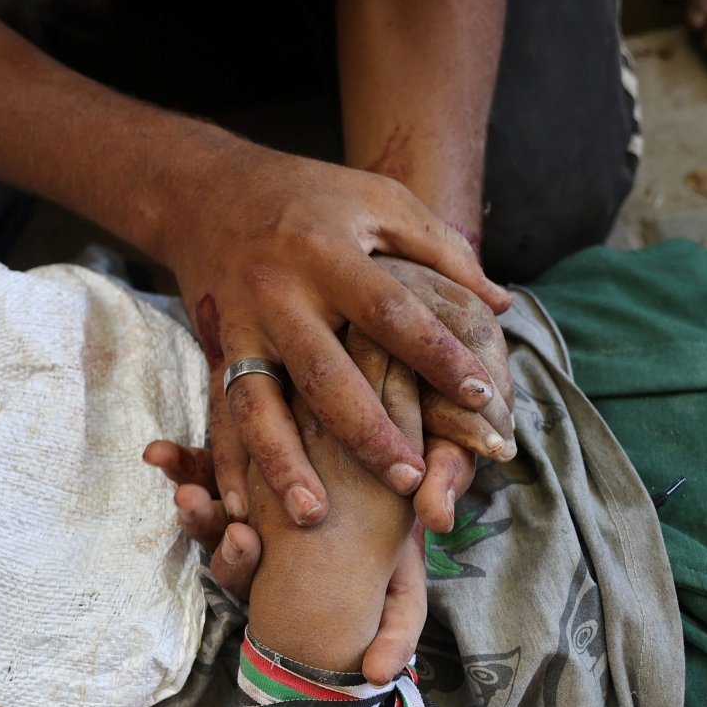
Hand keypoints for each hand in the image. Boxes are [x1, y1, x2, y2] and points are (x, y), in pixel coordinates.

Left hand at [145, 440, 425, 685]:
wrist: (407, 480)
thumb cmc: (399, 544)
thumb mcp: (405, 587)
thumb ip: (396, 631)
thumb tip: (377, 675)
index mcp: (282, 573)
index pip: (245, 577)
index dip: (235, 563)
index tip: (243, 540)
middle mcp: (258, 538)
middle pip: (215, 533)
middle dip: (199, 519)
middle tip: (191, 501)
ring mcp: (246, 495)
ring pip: (204, 496)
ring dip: (182, 483)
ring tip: (163, 464)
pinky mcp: (243, 459)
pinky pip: (202, 463)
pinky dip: (179, 459)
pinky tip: (156, 453)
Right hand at [157, 138, 510, 529]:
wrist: (206, 192)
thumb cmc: (312, 198)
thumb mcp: (379, 201)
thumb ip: (441, 250)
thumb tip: (500, 305)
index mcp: (327, 253)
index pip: (390, 312)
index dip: (436, 354)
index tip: (480, 395)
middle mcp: (279, 295)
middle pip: (324, 374)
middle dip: (366, 432)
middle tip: (411, 478)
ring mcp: (240, 328)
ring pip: (259, 406)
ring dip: (284, 463)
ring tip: (315, 514)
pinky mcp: (215, 352)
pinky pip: (218, 416)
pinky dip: (224, 464)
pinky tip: (236, 508)